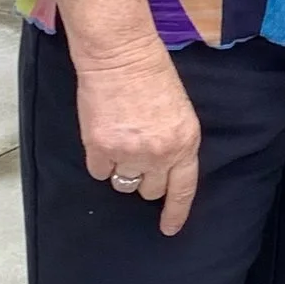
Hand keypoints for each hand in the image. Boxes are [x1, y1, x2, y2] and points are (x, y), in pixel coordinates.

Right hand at [70, 37, 200, 236]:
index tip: (168, 228)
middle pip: (149, 190)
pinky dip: (100, 159)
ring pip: (123, 183)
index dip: (175, 213)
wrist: (120, 54)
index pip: (183, 190)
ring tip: (119, 139)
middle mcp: (159, 154)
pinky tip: (103, 135)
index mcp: (185, 144)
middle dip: (144, 177)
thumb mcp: (179, 112)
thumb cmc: (151, 76)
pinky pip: (99, 171)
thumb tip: (162, 169)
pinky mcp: (100, 148)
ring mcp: (129, 153)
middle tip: (137, 151)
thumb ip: (174, 144)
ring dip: (121, 168)